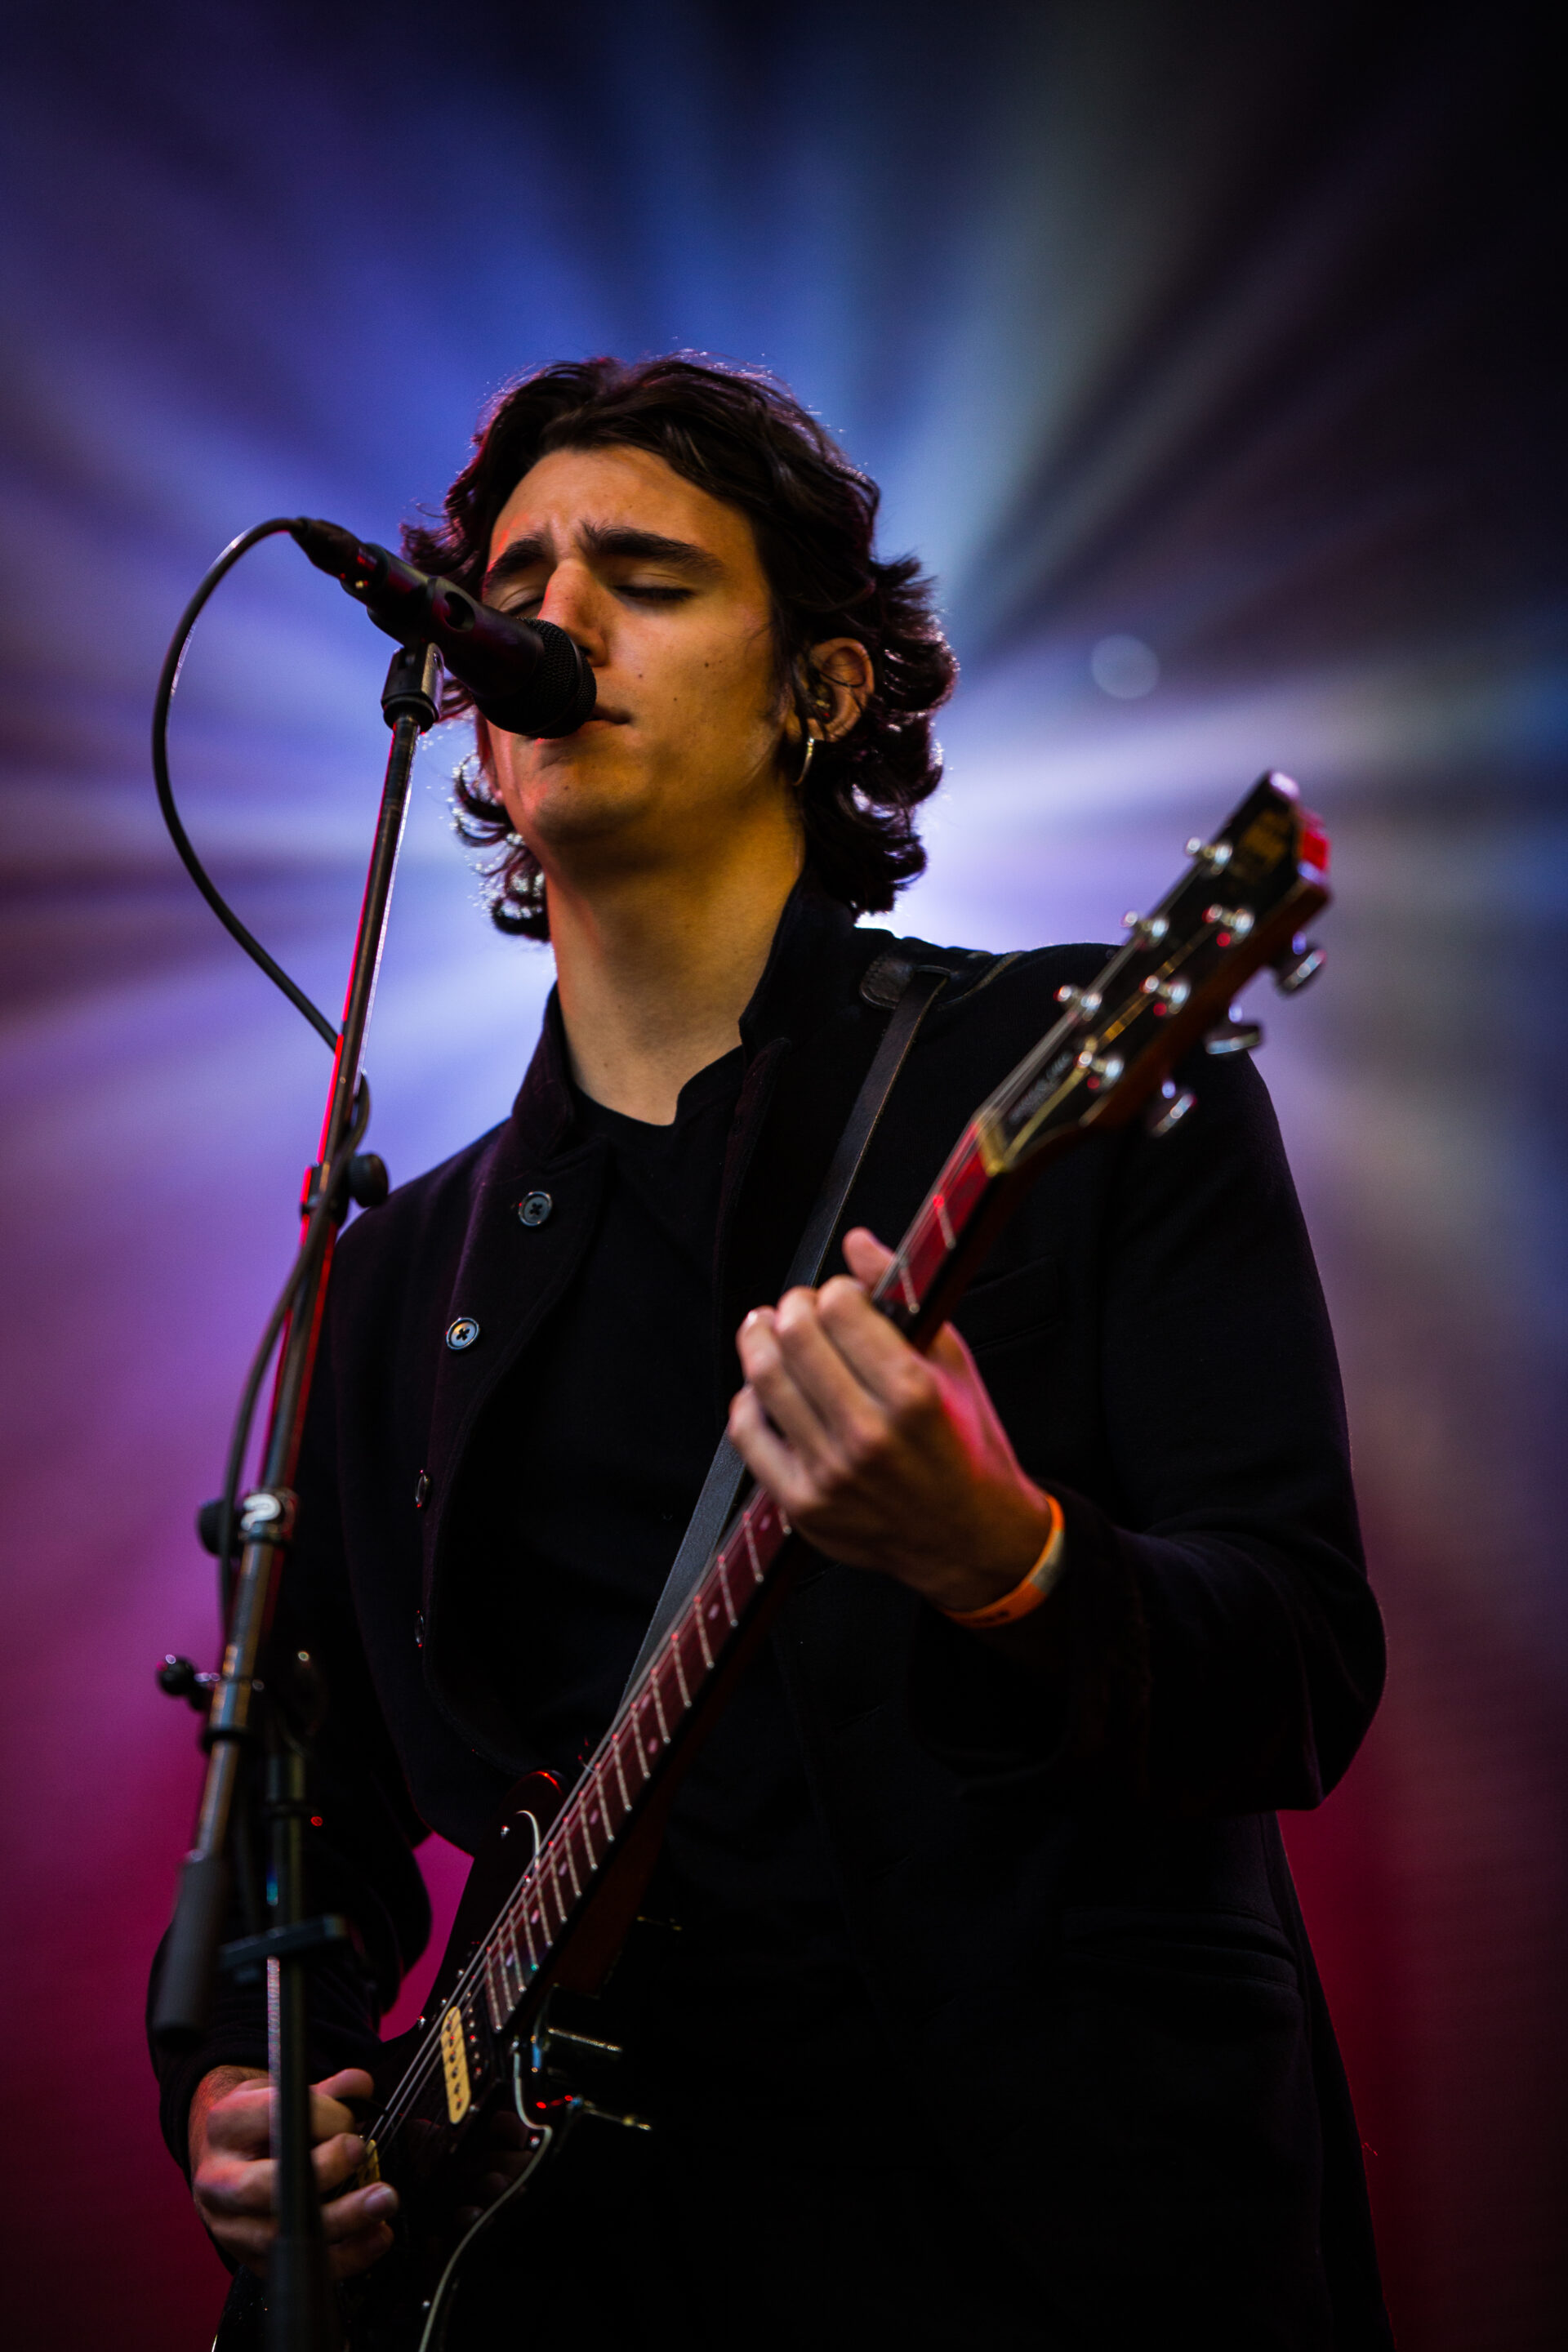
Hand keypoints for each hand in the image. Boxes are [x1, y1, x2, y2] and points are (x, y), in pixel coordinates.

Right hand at [189, 2064, 396, 2278]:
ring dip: (341, 2219)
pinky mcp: (249, 2259)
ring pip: (281, 2234)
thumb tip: (362, 2086)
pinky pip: (298, 2264)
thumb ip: (327, 2091)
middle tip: (364, 2154)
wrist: (224, 2159)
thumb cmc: (262, 2124)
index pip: (273, 2117)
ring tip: (383, 2201)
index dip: (321, 2117)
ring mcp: (229, 2226)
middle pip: (263, 2186)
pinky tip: (376, 2236)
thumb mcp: (285, 2094)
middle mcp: (218, 2180)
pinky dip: (345, 2256)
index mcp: (226, 2125)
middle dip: (322, 2171)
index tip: (353, 2122)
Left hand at [728, 1227, 1056, 1616]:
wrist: (969, 1537)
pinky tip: (765, 1389)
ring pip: (764, 1380)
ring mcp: (830, 1473)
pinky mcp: (803, 1504)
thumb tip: (856, 1242)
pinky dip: (750, 1399)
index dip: (836, 1289)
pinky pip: (749, 1434)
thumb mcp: (954, 1362)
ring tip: (768, 1330)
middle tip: (801, 1307)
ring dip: (759, 1340)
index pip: (841, 1309)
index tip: (842, 1295)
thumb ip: (903, 1299)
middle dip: (793, 1307)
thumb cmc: (966, 1443)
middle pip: (794, 1337)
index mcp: (912, 1394)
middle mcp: (867, 1434)